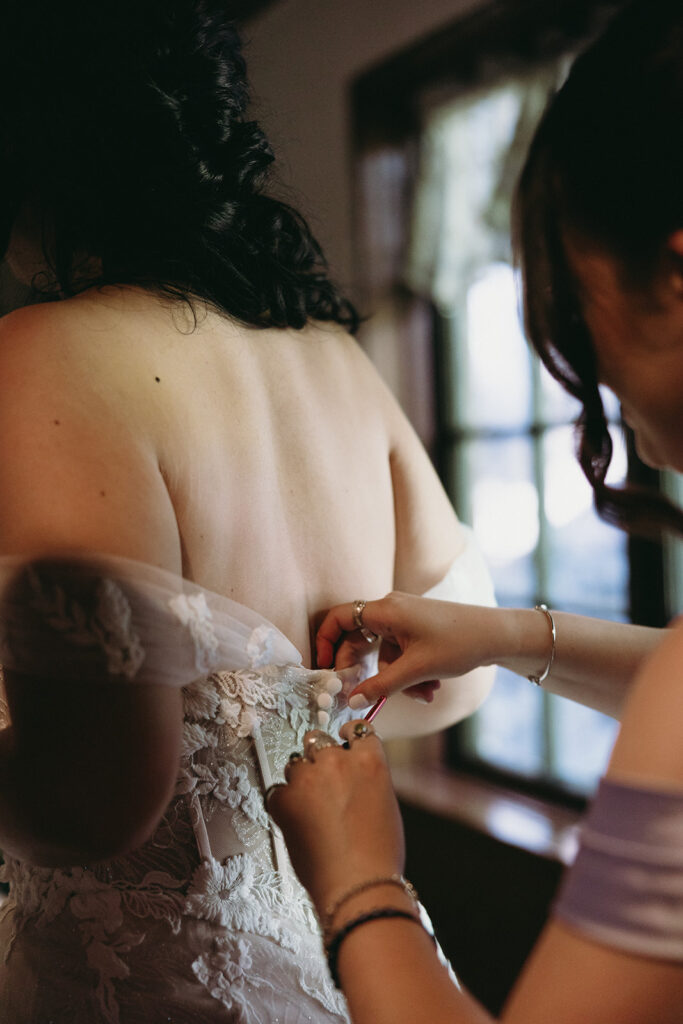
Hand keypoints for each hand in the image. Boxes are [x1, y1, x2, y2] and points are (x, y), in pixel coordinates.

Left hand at [267, 721, 404, 915]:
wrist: (358, 887)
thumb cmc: (378, 856)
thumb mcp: (385, 804)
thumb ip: (367, 780)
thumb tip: (352, 778)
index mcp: (369, 760)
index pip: (356, 729)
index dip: (347, 735)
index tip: (342, 739)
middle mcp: (337, 761)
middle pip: (319, 740)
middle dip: (320, 757)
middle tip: (322, 782)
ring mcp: (308, 778)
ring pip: (296, 764)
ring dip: (301, 780)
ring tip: (310, 809)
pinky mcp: (284, 799)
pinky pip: (277, 791)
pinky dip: (283, 804)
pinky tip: (297, 823)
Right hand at [316, 593, 500, 708]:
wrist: (497, 636)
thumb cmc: (459, 644)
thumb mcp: (416, 670)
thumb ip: (380, 686)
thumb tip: (351, 700)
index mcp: (386, 610)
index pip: (339, 618)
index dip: (325, 642)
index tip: (323, 669)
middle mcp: (391, 610)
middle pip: (360, 641)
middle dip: (369, 672)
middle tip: (365, 695)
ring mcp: (405, 619)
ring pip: (384, 654)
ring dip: (397, 678)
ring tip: (424, 693)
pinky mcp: (417, 630)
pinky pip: (401, 654)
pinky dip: (410, 673)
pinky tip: (431, 687)